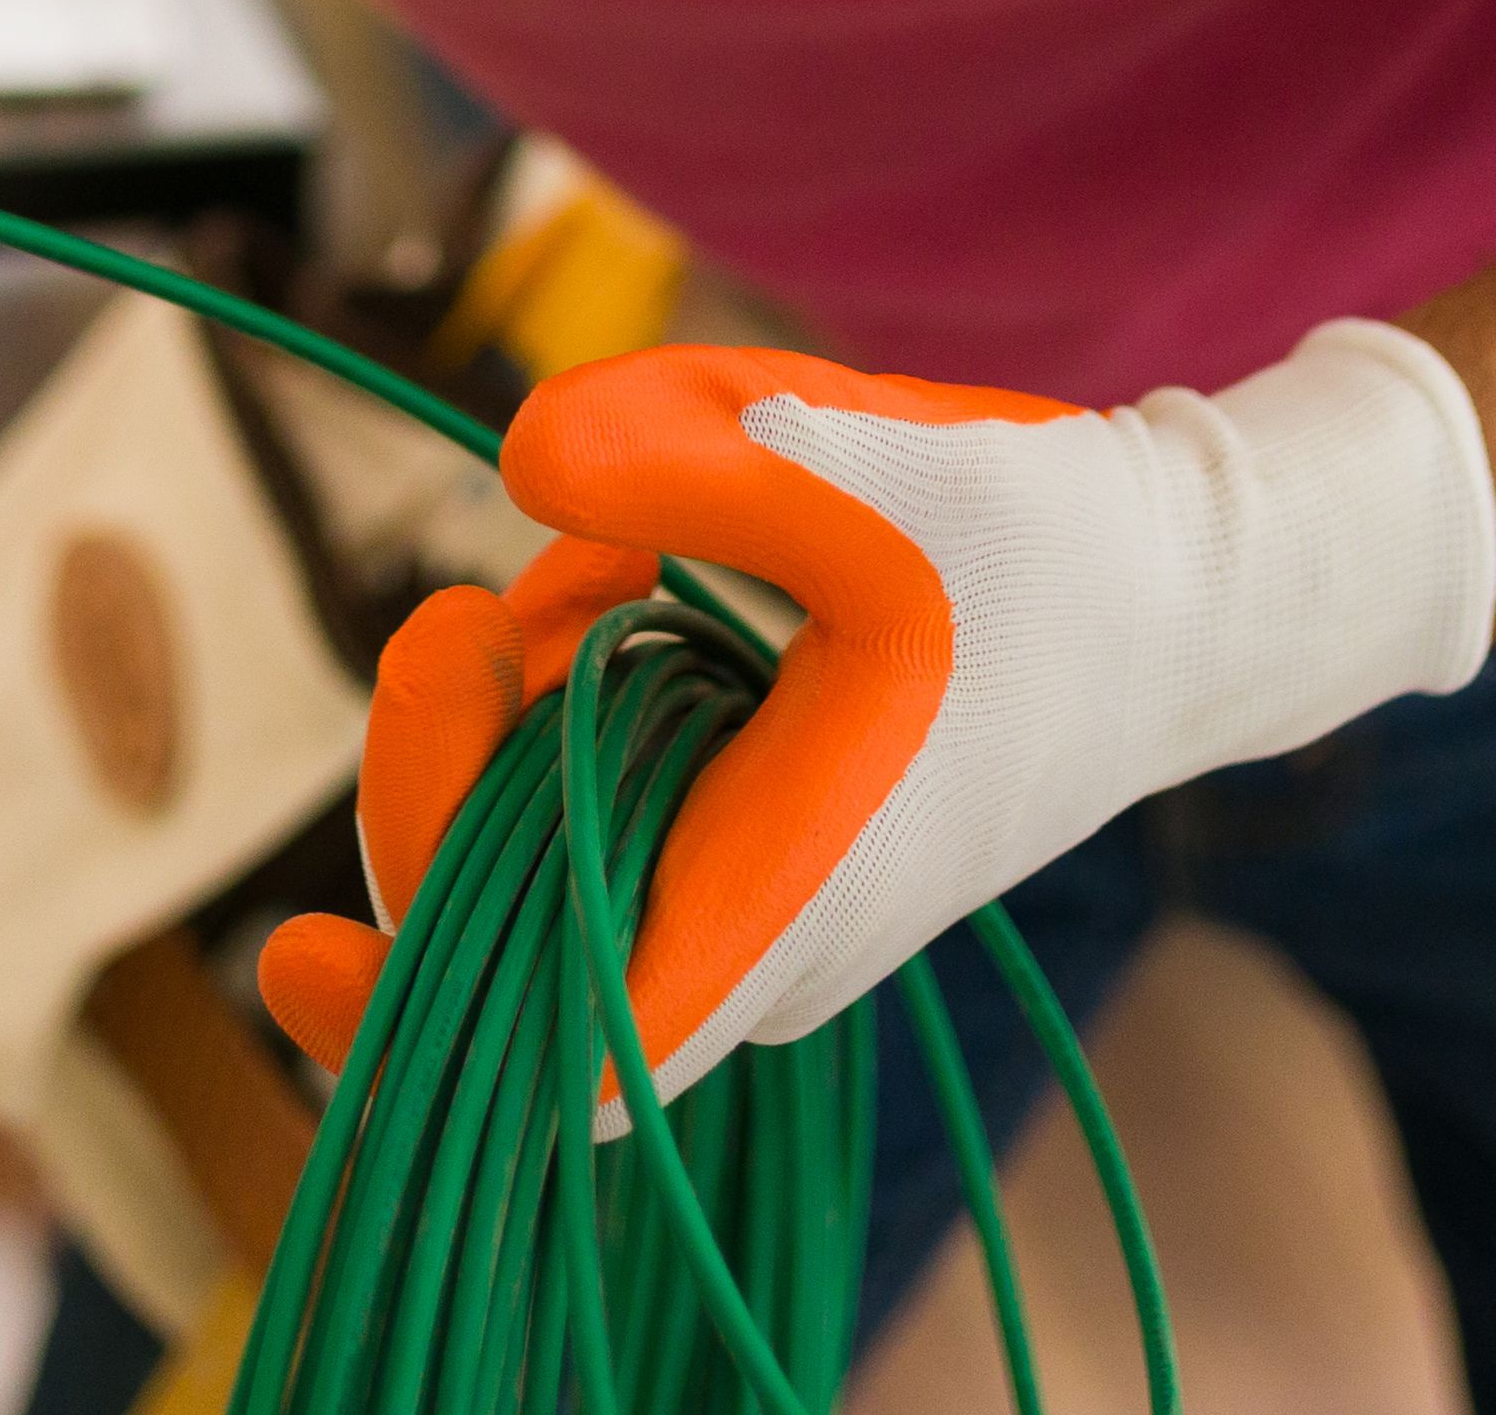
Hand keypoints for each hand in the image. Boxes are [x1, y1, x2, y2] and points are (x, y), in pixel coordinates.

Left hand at [252, 323, 1495, 1103]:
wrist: (1182, 585)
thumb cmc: (1049, 548)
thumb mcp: (875, 464)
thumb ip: (693, 451)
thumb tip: (516, 459)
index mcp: (786, 895)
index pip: (556, 1043)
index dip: (414, 998)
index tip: (312, 887)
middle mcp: (755, 937)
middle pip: (507, 944)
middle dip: (441, 775)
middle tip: (456, 617)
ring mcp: (750, 893)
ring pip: (541, 858)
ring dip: (512, 715)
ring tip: (587, 563)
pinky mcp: (749, 832)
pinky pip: (594, 802)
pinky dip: (565, 696)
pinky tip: (611, 579)